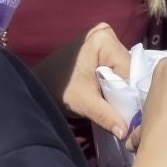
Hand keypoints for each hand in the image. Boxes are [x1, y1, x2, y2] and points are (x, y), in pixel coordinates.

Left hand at [57, 23, 132, 139]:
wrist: (36, 84)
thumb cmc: (58, 89)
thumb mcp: (84, 103)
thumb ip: (107, 115)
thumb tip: (126, 133)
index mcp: (104, 39)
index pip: (130, 70)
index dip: (131, 93)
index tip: (130, 113)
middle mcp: (106, 32)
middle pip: (128, 68)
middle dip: (126, 90)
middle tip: (123, 110)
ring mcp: (102, 36)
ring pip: (123, 68)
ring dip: (121, 86)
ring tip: (115, 102)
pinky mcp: (98, 45)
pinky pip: (115, 66)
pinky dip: (113, 81)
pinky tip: (108, 93)